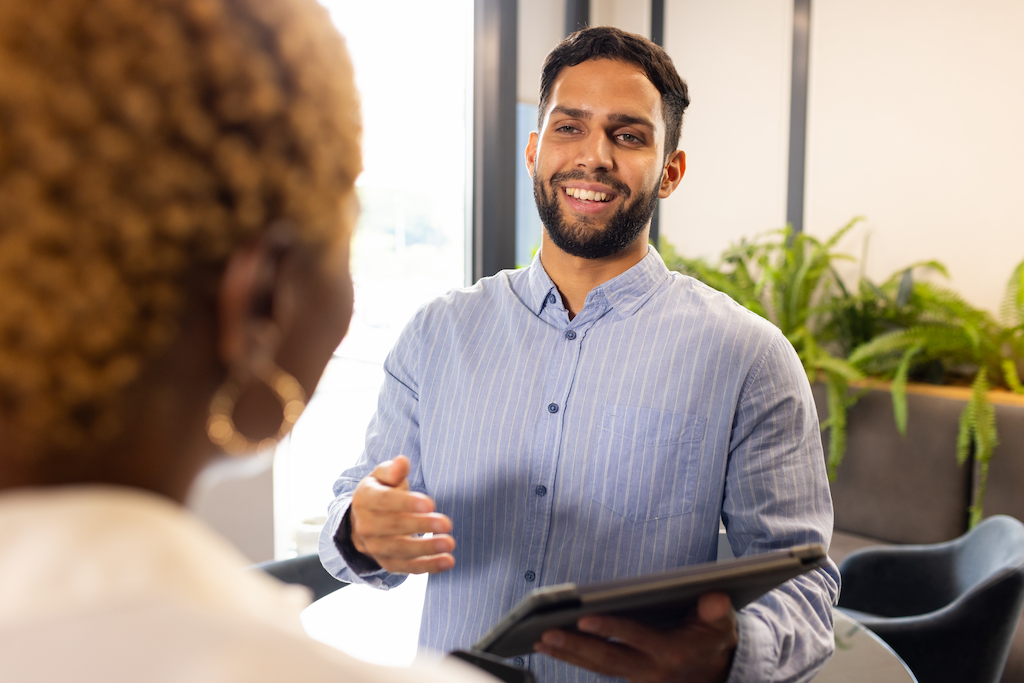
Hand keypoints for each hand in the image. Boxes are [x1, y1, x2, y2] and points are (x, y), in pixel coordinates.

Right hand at [349, 456, 455, 573]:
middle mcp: (365, 525)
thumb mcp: (383, 476)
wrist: (365, 520)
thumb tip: (401, 462)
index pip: (384, 501)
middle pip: (394, 526)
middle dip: (421, 525)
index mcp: (365, 499)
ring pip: (400, 550)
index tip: (430, 504)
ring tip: (450, 543)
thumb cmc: (382, 491)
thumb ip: (393, 469)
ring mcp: (375, 547)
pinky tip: (447, 561)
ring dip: (426, 548)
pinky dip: (428, 566)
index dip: (406, 503)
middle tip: (447, 524)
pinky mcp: (387, 562)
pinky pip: (407, 567)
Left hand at [534, 592, 737, 682]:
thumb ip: (717, 612)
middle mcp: (652, 670)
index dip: (612, 628)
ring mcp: (639, 676)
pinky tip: (552, 648)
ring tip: (539, 641)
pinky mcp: (630, 677)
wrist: (720, 673)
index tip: (585, 618)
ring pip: (598, 667)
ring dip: (568, 655)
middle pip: (608, 659)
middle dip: (575, 646)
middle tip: (546, 634)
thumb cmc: (715, 640)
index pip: (637, 639)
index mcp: (673, 653)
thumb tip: (714, 598)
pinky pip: (598, 669)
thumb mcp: (722, 624)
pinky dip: (575, 658)